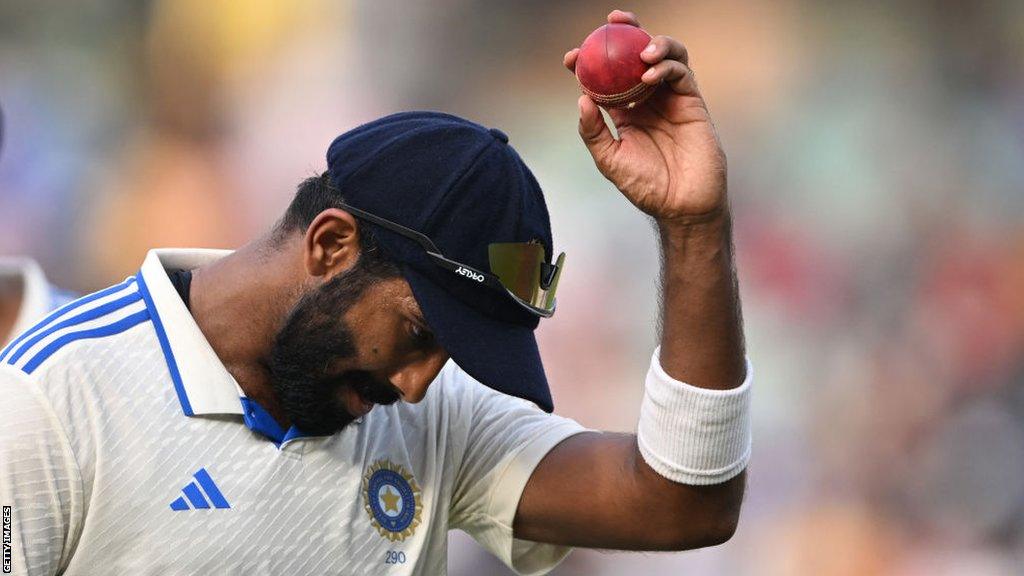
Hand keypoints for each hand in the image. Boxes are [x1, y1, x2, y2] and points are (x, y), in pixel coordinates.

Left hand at [565, 10, 726, 223]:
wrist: (681, 205)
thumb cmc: (646, 186)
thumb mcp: (610, 160)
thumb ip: (593, 132)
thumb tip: (581, 99)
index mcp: (624, 110)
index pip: (605, 77)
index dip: (589, 61)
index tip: (571, 57)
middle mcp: (647, 99)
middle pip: (636, 55)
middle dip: (625, 32)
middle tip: (612, 21)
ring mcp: (670, 98)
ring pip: (665, 55)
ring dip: (652, 43)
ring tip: (639, 50)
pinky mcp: (692, 102)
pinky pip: (681, 73)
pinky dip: (666, 66)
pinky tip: (650, 73)